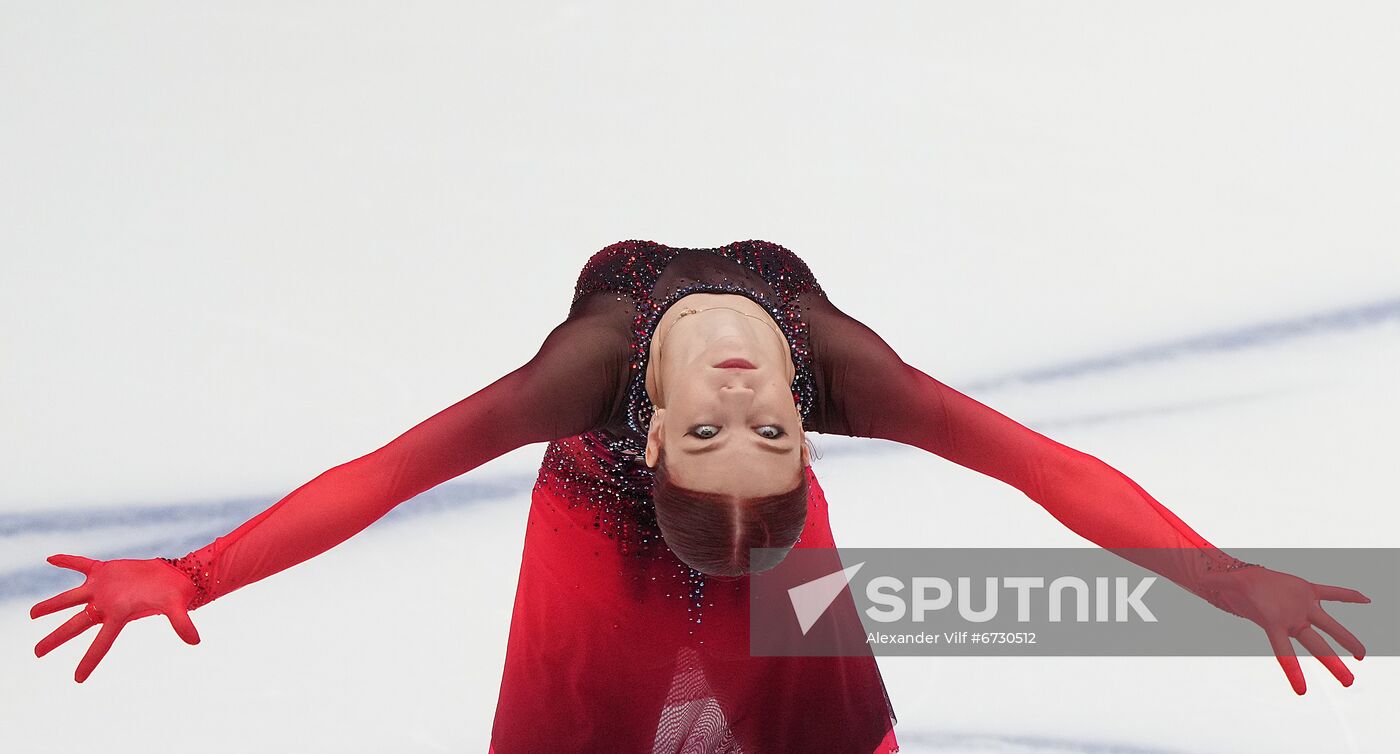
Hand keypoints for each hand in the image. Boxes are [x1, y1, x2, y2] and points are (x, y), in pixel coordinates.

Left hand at [30, 554, 201, 682]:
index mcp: (119, 616)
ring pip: (70, 598)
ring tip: (32, 614)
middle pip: (75, 625)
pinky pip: (81, 565)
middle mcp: (105, 606)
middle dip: (55, 638)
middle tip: (37, 652)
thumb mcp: (176, 607)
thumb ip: (181, 623)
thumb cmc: (175, 594)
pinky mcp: (104, 571)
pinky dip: (67, 561)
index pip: (101, 644)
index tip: (77, 679)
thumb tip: (195, 641)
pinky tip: (51, 559)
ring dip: (51, 605)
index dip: (89, 661)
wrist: (173, 576)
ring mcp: (102, 589)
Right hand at [1206, 565, 1368, 694]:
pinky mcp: (1308, 592)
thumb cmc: (1235, 587)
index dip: (1292, 670)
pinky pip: (1332, 593)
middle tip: (1348, 683)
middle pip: (1316, 646)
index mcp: (1274, 623)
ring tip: (1361, 655)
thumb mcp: (1225, 584)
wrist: (1247, 579)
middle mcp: (1292, 620)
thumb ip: (1216, 583)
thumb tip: (1200, 580)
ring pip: (1329, 626)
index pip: (1283, 651)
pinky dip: (1348, 595)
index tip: (1302, 691)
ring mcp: (1302, 607)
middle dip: (1332, 664)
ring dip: (1347, 640)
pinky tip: (1365, 599)